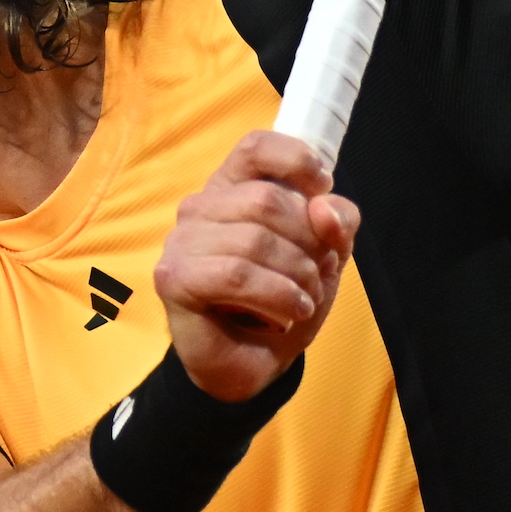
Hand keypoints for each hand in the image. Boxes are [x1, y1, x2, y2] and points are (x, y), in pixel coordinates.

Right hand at [154, 129, 360, 401]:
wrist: (253, 364)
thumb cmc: (281, 300)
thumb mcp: (324, 256)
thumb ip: (336, 223)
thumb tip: (325, 205)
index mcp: (232, 189)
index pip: (256, 147)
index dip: (296, 160)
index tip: (322, 189)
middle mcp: (200, 207)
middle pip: (267, 200)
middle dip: (308, 245)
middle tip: (315, 278)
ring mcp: (181, 241)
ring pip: (255, 241)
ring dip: (296, 279)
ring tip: (301, 302)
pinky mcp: (174, 277)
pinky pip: (236, 275)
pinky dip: (274, 297)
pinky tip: (286, 314)